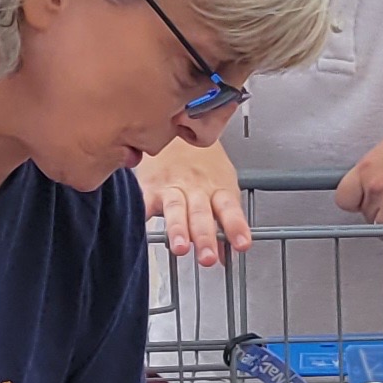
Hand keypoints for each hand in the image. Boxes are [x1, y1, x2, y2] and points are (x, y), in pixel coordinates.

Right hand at [140, 139, 249, 267]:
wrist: (179, 124)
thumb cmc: (202, 160)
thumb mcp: (221, 188)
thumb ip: (224, 222)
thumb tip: (226, 254)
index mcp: (218, 190)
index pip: (230, 210)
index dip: (236, 227)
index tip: (242, 245)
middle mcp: (196, 189)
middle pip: (201, 214)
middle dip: (204, 237)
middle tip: (207, 258)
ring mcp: (172, 187)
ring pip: (176, 209)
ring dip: (178, 229)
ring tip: (180, 248)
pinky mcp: (150, 187)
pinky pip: (145, 202)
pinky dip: (142, 215)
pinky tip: (140, 228)